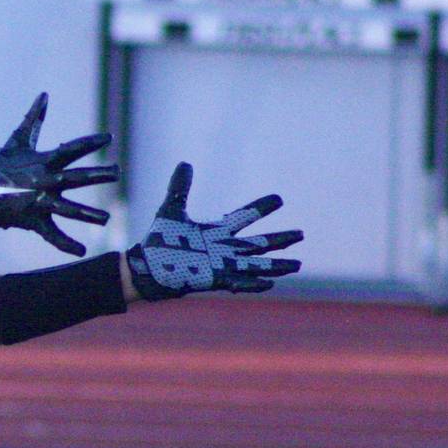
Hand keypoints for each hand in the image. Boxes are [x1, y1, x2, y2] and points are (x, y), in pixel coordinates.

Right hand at [0, 94, 117, 255]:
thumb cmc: (0, 163)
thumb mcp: (18, 139)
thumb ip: (34, 118)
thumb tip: (44, 95)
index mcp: (43, 161)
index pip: (71, 149)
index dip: (90, 142)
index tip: (108, 137)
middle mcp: (45, 181)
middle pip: (76, 178)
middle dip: (98, 175)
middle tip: (116, 172)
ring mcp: (39, 202)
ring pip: (68, 210)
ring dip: (88, 215)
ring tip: (106, 220)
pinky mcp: (33, 220)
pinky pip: (52, 234)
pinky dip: (65, 244)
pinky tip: (82, 251)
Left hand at [126, 163, 302, 298]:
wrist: (147, 268)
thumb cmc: (159, 242)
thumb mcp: (170, 210)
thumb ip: (180, 188)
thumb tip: (185, 163)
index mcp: (217, 231)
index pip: (244, 217)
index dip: (260, 208)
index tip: (278, 199)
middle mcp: (224, 249)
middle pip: (259, 243)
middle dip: (280, 239)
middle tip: (301, 233)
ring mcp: (221, 266)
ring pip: (255, 264)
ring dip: (276, 265)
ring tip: (297, 264)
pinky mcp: (214, 280)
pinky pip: (238, 282)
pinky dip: (253, 283)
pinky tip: (270, 283)